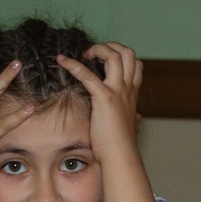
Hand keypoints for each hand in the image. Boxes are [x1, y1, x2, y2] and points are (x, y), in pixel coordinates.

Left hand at [56, 43, 142, 166]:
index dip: (122, 56)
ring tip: (84, 53)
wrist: (120, 155)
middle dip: (111, 46)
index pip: (135, 64)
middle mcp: (127, 89)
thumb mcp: (131, 126)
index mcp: (132, 94)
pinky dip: (73, 65)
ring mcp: (117, 91)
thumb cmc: (122, 144)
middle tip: (94, 53)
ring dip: (98, 49)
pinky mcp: (104, 98)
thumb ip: (134, 118)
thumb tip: (138, 118)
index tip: (106, 60)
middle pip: (127, 53)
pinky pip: (87, 75)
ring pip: (114, 56)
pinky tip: (62, 61)